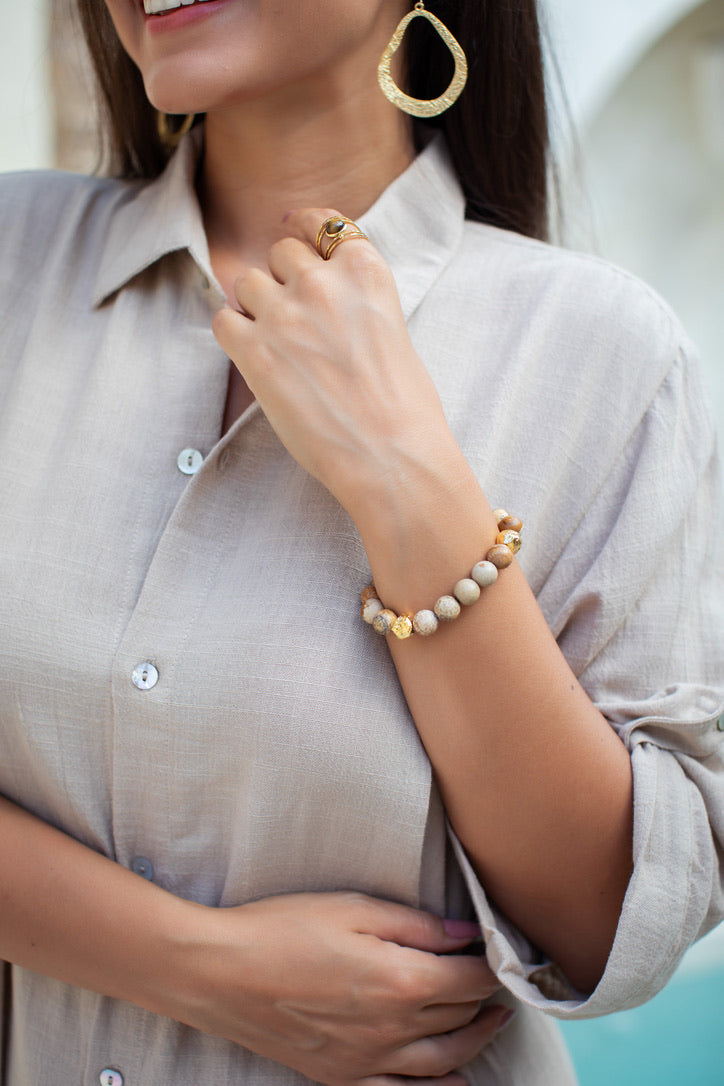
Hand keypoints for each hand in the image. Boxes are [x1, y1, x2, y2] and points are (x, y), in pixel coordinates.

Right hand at [168, 891, 506, 1084]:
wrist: (221, 973)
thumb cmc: (284, 928)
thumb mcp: (354, 908)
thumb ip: (417, 925)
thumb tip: (465, 934)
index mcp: (402, 981)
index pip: (471, 980)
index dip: (492, 966)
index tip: (501, 952)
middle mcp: (393, 1030)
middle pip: (459, 1017)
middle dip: (484, 997)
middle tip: (497, 979)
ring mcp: (368, 1060)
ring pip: (443, 1061)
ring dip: (475, 1041)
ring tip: (491, 1023)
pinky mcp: (342, 1076)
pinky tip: (454, 1082)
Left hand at [212, 208, 456, 520]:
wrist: (392, 458)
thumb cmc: (404, 410)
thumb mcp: (393, 332)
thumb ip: (356, 303)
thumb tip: (323, 302)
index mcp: (366, 271)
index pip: (324, 223)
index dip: (303, 227)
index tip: (291, 228)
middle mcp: (323, 282)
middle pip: (281, 252)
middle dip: (282, 278)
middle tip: (291, 316)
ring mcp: (285, 314)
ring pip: (247, 282)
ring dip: (255, 306)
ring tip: (275, 344)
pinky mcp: (255, 351)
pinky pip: (223, 321)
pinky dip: (233, 335)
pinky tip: (254, 359)